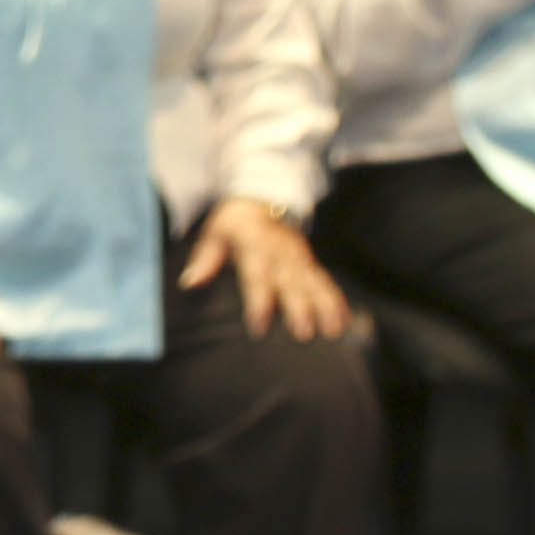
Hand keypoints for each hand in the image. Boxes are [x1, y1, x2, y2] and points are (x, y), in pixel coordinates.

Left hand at [179, 197, 348, 339]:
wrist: (262, 200)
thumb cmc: (234, 224)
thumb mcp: (214, 233)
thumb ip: (204, 258)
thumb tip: (189, 282)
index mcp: (255, 247)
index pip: (257, 276)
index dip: (258, 302)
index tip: (258, 327)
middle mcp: (281, 254)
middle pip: (291, 283)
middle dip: (299, 309)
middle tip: (303, 334)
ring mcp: (299, 259)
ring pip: (315, 283)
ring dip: (325, 307)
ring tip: (333, 332)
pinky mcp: (310, 263)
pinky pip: (326, 282)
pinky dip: (338, 302)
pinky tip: (345, 322)